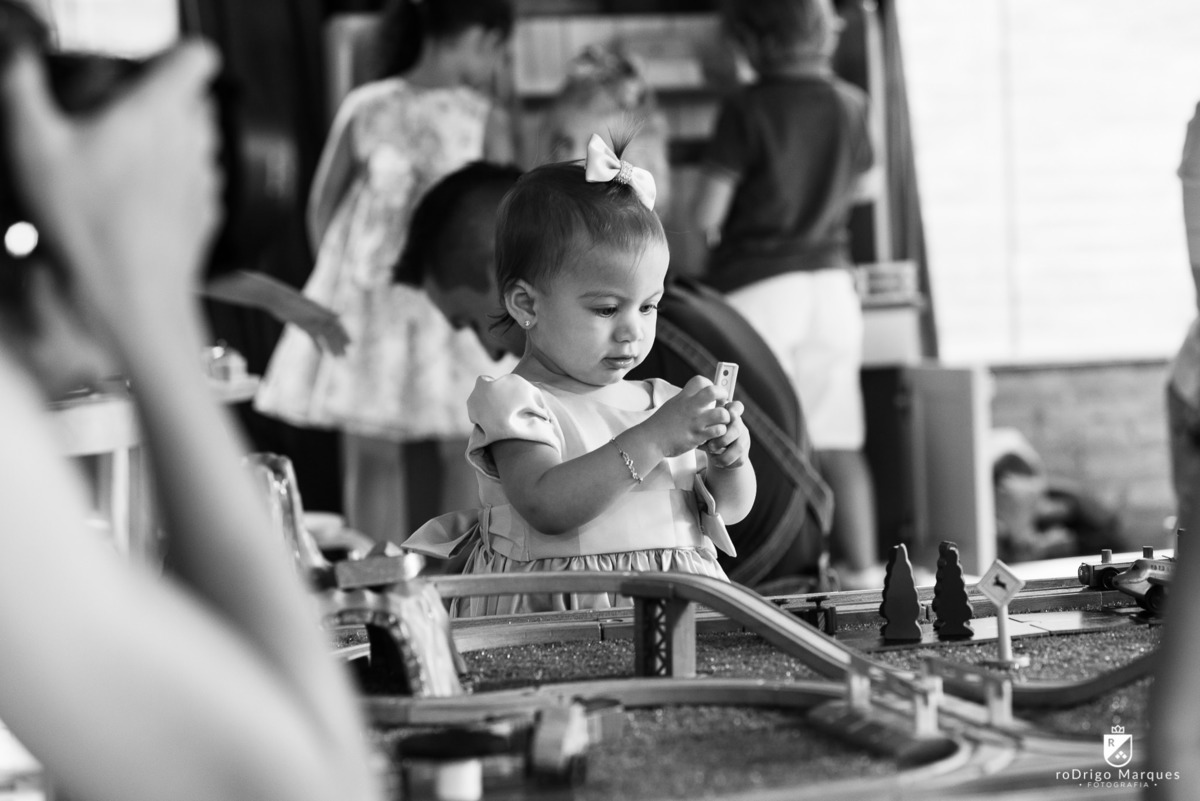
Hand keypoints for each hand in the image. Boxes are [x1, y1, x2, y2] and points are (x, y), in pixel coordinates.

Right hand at [1, 42, 221, 326]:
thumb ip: (25, 89)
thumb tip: (18, 59)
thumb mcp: (35, 147)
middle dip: (163, 100)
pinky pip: (196, 182)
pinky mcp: (209, 212)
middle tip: (120, 116)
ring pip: (198, 140)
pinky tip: (138, 199)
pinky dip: (174, 182)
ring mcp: (206, 178)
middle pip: (194, 98)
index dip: (175, 52)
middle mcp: (193, 141)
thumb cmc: (93, 231)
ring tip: (124, 161)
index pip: (198, 56)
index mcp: (159, 112)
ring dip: (169, 142)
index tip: (151, 62)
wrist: (132, 298)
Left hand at [270, 291, 350, 355]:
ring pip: (324, 336)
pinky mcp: (302, 324)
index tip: (351, 345)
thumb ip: (325, 314)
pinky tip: (321, 353)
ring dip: (330, 346)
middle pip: (332, 333)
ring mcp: (311, 321)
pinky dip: (318, 345)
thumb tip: (340, 316)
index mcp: (322, 313)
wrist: (276, 298)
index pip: (337, 326)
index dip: (344, 335)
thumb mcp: (309, 311)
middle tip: (344, 356)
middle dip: (339, 344)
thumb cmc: (293, 304)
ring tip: (336, 357)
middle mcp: (319, 318)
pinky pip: (313, 336)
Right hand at [637, 375, 729, 457]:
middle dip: (723, 395)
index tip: (712, 393)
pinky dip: (720, 433)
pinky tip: (715, 435)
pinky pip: (719, 431)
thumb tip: (697, 398)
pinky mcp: (697, 436)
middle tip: (723, 402)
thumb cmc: (660, 424)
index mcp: (683, 397)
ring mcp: (695, 422)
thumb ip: (685, 401)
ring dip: (726, 418)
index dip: (710, 384)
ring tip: (721, 422)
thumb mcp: (672, 405)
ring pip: (722, 414)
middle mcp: (690, 407)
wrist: (650, 440)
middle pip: (714, 391)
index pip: (701, 380)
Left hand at [704, 400, 750, 468]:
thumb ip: (704, 426)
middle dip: (723, 439)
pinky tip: (717, 462)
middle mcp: (738, 424)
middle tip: (710, 447)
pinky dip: (727, 463)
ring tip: (713, 459)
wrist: (713, 451)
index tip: (730, 414)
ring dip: (725, 455)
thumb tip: (701, 434)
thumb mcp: (703, 427)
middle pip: (737, 428)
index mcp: (728, 414)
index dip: (735, 409)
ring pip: (739, 446)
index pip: (737, 407)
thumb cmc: (705, 433)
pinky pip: (739, 459)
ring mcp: (743, 438)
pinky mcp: (744, 452)